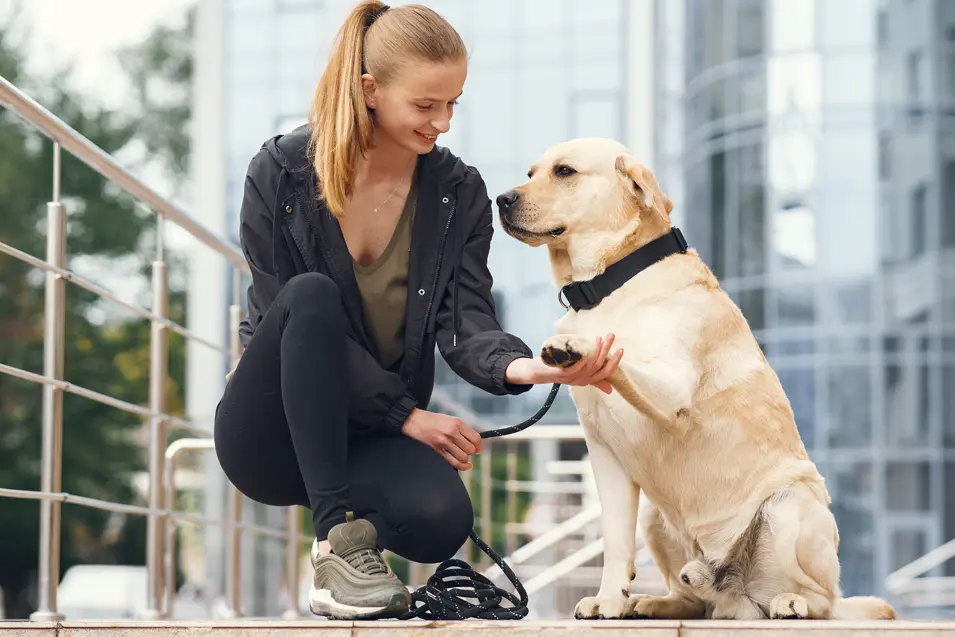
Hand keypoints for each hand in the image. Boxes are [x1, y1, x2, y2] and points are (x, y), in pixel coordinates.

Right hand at [401, 408, 482, 470]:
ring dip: (466, 458)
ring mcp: (444, 443)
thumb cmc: (435, 420)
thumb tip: (475, 442)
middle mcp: (452, 433)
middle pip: (470, 449)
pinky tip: (466, 465)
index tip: (479, 449)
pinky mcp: (438, 451)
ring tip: (463, 455)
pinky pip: (454, 463)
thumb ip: (463, 430)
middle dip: (472, 452)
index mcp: (457, 423)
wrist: (417, 422)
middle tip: (469, 451)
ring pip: (463, 457)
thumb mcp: (452, 420)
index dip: (479, 446)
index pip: (475, 438)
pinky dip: (462, 466)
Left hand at [506, 334, 623, 393]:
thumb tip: (610, 389)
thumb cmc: (558, 371)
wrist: (537, 373)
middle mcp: (580, 380)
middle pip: (598, 366)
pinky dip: (581, 361)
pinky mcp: (560, 374)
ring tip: (599, 338)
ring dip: (595, 351)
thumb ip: (592, 378)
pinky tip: (585, 351)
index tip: (620, 349)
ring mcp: (571, 378)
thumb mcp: (577, 373)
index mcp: (586, 380)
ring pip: (588, 365)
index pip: (605, 372)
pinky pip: (574, 369)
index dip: (614, 362)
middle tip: (611, 336)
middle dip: (607, 350)